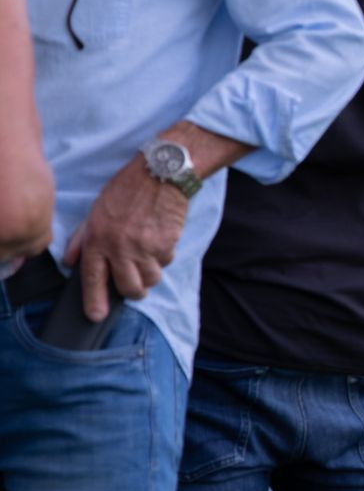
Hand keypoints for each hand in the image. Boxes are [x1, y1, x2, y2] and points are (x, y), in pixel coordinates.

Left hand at [62, 155, 187, 320]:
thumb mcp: (96, 211)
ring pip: (151, 279)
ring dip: (150, 275)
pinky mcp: (167, 244)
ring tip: (148, 261)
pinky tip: (159, 242)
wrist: (160, 174)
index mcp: (98, 239)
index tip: (96, 316)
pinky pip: (166, 262)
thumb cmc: (126, 190)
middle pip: (129, 288)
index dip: (94, 301)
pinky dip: (163, 257)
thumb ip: (82, 239)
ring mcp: (145, 248)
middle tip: (134, 286)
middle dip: (133, 291)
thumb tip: (70, 262)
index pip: (93, 278)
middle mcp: (120, 248)